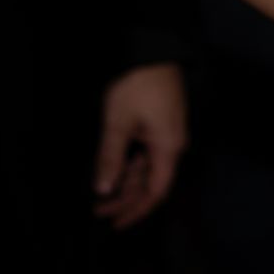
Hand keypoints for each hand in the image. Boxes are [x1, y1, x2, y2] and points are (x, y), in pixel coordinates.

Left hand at [94, 62, 186, 229]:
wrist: (153, 50)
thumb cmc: (137, 85)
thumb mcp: (118, 122)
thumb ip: (111, 158)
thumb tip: (104, 189)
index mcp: (168, 147)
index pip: (157, 191)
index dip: (137, 210)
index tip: (116, 223)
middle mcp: (173, 144)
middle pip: (153, 183)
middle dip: (127, 199)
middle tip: (100, 211)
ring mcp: (169, 134)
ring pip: (149, 169)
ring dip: (127, 183)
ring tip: (102, 196)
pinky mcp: (162, 125)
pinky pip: (149, 155)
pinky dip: (132, 167)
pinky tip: (116, 171)